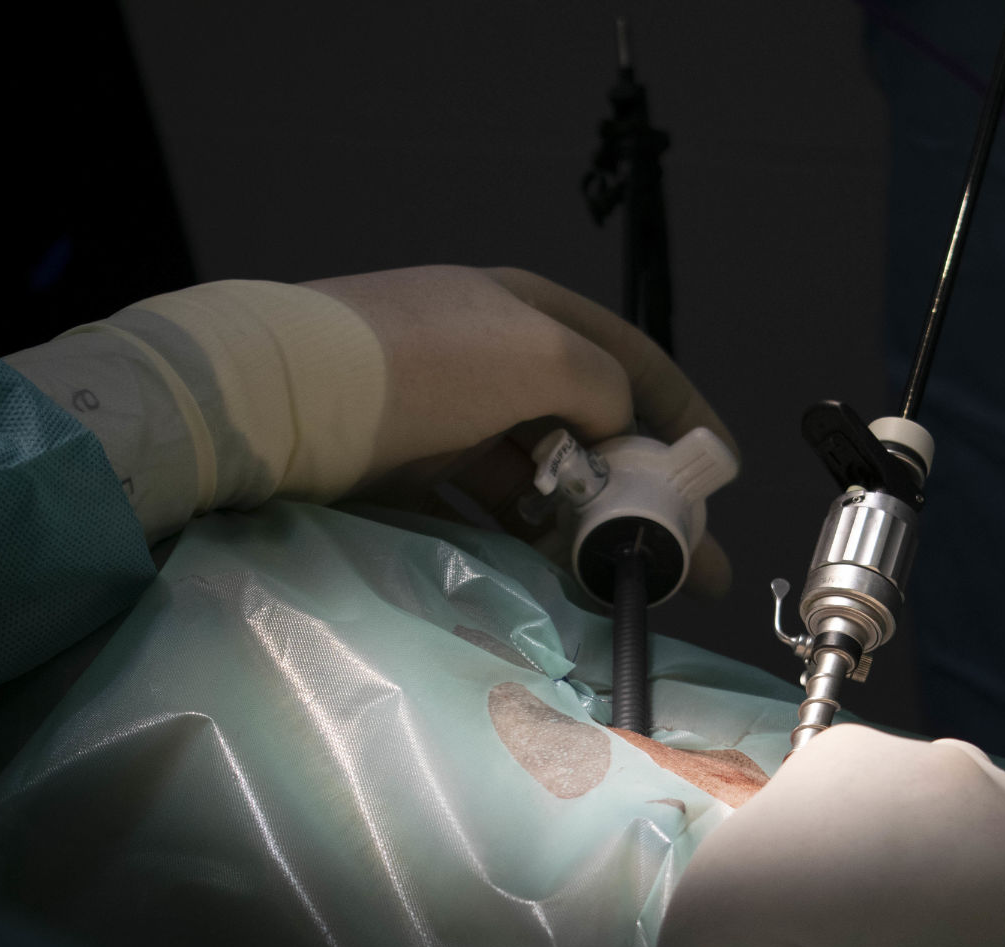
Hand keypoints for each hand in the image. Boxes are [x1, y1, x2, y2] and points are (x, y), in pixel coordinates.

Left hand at [6, 267, 738, 592]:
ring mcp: (452, 409)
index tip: (722, 473)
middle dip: (648, 490)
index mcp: (532, 311)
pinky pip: (493, 502)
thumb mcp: (543, 356)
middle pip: (595, 425)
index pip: (633, 360)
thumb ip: (607, 388)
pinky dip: (531, 533)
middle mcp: (497, 355)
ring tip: (631, 577)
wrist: (282, 394)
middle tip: (690, 557)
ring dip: (594, 523)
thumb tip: (619, 430)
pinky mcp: (412, 460)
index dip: (685, 414)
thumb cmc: (425, 362)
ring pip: (547, 472)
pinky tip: (557, 571)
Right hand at [611, 725, 1004, 946]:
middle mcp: (944, 766)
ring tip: (998, 933)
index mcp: (858, 754)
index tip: (872, 886)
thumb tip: (826, 857)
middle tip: (928, 918)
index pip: (894, 777)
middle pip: (974, 791)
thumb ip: (801, 834)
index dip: (887, 837)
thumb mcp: (742, 859)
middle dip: (961, 841)